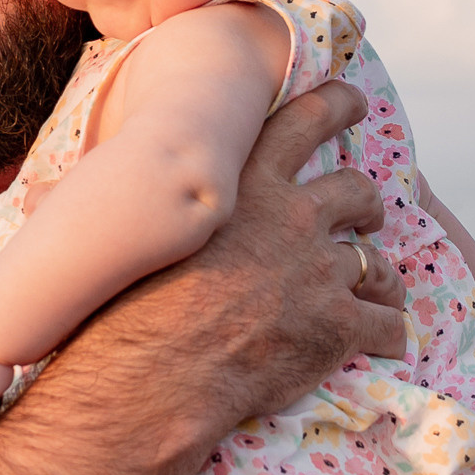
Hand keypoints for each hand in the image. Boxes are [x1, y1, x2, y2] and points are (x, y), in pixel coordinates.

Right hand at [162, 84, 409, 432]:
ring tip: (380, 293)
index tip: (354, 102)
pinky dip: (389, 335)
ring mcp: (322, 271)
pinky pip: (387, 325)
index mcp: (248, 185)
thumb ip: (157, 204)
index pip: (307, 120)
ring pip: (378, 264)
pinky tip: (383, 345)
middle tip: (369, 216)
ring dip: (382, 278)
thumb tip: (85, 198)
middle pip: (356, 191)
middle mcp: (294, 218)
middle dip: (368, 204)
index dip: (338, 105)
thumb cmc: (132, 306)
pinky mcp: (340, 326)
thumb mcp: (143, 232)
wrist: (154, 372)